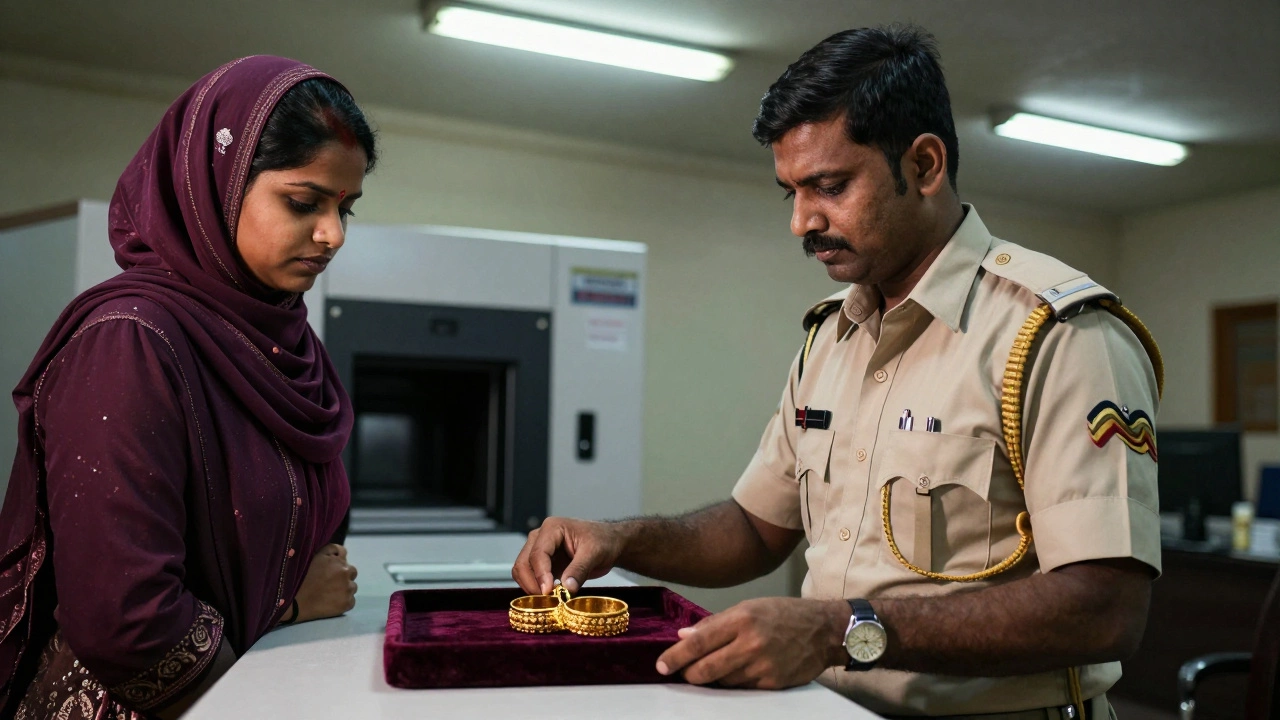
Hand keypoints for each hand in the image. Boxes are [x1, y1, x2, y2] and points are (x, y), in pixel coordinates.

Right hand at [292, 543, 357, 622]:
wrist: (295, 602)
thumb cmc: (301, 579)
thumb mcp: (314, 557)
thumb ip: (330, 550)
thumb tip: (340, 551)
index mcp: (337, 559)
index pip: (344, 554)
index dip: (336, 561)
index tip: (329, 569)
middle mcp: (346, 572)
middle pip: (351, 572)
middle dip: (343, 575)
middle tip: (330, 583)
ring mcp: (348, 588)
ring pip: (352, 586)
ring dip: (344, 588)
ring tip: (330, 594)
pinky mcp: (347, 603)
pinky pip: (351, 600)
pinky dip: (344, 601)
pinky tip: (332, 602)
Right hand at [512, 517, 625, 594]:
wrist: (609, 543)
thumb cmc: (603, 541)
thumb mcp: (595, 553)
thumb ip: (579, 570)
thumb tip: (567, 588)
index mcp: (552, 528)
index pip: (538, 553)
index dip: (540, 574)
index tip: (548, 592)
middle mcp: (540, 537)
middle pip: (523, 562)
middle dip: (532, 583)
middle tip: (548, 599)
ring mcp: (539, 550)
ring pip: (522, 571)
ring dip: (531, 587)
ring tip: (549, 599)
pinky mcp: (542, 564)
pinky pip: (530, 577)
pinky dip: (535, 588)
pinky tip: (550, 596)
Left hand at [656, 597, 849, 688]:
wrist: (825, 630)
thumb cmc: (784, 614)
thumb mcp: (749, 607)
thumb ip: (715, 623)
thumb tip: (684, 635)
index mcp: (742, 619)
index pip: (699, 642)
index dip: (675, 657)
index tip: (661, 666)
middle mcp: (751, 643)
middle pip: (705, 668)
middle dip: (688, 674)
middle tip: (681, 672)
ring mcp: (762, 665)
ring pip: (722, 682)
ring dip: (711, 679)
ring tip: (712, 668)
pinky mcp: (772, 683)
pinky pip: (741, 688)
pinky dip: (732, 683)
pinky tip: (735, 672)